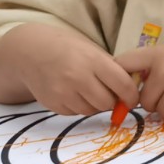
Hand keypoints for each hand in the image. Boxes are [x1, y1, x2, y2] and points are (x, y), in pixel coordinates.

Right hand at [3, 24, 139, 115]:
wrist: (31, 52)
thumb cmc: (69, 50)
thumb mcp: (93, 51)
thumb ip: (112, 69)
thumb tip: (133, 91)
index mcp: (93, 61)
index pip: (123, 85)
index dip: (132, 95)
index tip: (132, 98)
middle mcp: (78, 77)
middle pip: (107, 102)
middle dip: (112, 101)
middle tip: (109, 94)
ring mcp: (63, 92)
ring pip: (91, 110)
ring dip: (95, 104)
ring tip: (88, 90)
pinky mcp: (53, 104)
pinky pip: (76, 113)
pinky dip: (79, 106)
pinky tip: (73, 93)